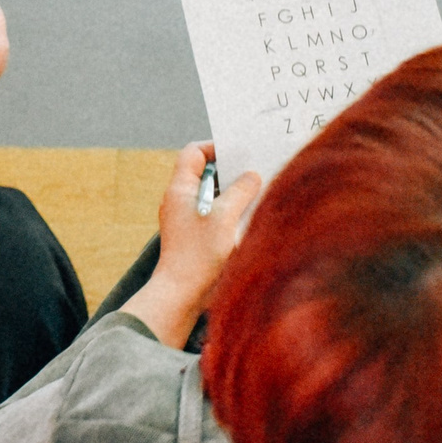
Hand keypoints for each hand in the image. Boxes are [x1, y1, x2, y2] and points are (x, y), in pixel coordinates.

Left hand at [121, 142, 263, 349]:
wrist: (182, 295)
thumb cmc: (199, 253)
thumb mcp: (226, 216)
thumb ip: (242, 191)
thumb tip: (252, 176)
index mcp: (181, 189)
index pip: (194, 152)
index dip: (215, 147)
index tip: (239, 152)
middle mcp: (181, 201)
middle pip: (207, 174)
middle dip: (232, 172)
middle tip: (257, 170)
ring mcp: (188, 220)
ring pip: (214, 196)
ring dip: (236, 195)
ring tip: (260, 194)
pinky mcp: (196, 238)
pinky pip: (216, 216)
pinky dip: (232, 214)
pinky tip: (252, 218)